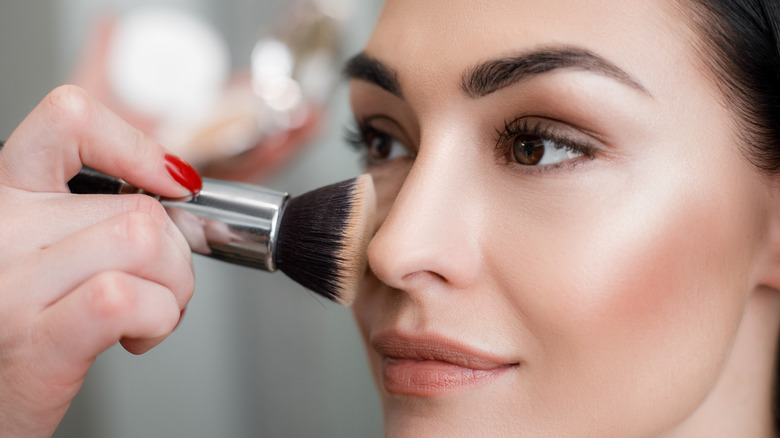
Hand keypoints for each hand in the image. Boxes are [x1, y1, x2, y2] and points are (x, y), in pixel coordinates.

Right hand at [0, 85, 196, 436]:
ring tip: (147, 315)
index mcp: (3, 201)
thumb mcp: (42, 256)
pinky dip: (159, 318)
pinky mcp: (37, 341)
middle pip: (139, 207)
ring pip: (147, 242)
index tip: (172, 183)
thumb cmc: (20, 338)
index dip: (137, 146)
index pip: (69, 119)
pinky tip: (136, 337)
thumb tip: (175, 189)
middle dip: (176, 255)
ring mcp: (11, 286)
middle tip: (156, 289)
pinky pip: (128, 298)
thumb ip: (91, 215)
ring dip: (174, 288)